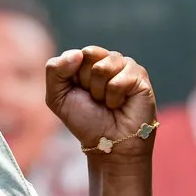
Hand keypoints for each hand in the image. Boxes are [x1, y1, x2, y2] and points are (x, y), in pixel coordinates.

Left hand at [45, 47, 157, 162]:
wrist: (108, 143)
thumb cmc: (85, 120)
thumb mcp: (57, 97)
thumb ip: (55, 70)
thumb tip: (77, 52)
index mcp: (88, 61)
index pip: (75, 54)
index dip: (73, 77)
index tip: (79, 93)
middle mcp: (107, 59)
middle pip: (89, 54)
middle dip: (86, 82)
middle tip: (95, 98)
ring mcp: (125, 65)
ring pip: (103, 67)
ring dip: (100, 91)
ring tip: (107, 102)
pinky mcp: (140, 76)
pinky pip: (119, 80)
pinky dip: (114, 98)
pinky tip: (120, 104)